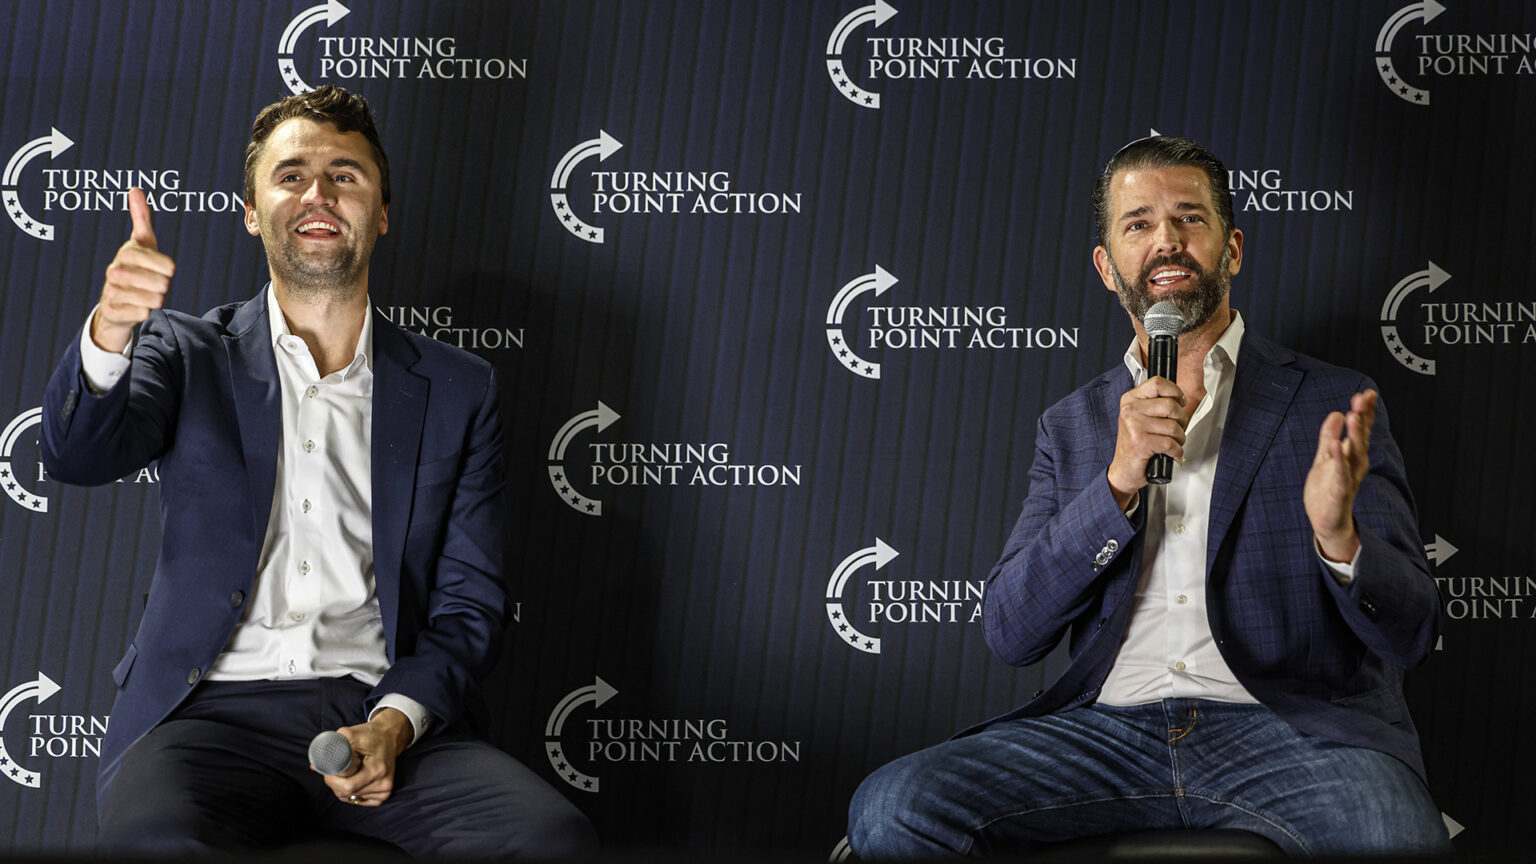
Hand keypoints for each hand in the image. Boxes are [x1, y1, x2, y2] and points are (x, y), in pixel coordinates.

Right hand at [92, 187, 172, 352]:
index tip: (166, 269)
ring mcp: (111, 292)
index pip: (162, 263)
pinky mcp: (111, 311)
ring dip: (154, 300)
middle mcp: (115, 271)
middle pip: (161, 284)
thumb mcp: (142, 244)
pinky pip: (142, 314)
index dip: (166, 267)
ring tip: (145, 295)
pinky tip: (135, 307)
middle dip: (162, 287)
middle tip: (153, 285)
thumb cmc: (135, 268)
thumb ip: (141, 218)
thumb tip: (135, 189)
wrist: (114, 301)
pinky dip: (143, 313)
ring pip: (153, 300)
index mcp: (127, 253)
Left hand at [317, 708, 413, 806]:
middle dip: (334, 782)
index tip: (327, 768)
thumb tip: (314, 766)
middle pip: (346, 793)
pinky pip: (356, 800)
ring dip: (341, 787)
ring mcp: (385, 791)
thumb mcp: (351, 734)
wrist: (390, 737)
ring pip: (349, 798)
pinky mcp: (383, 795)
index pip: (347, 786)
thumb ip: (331, 746)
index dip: (332, 778)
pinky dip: (350, 792)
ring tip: (348, 770)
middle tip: (334, 768)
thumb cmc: (370, 735)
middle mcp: (384, 783)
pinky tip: (354, 779)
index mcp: (378, 769)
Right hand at [1106, 376, 1187, 508]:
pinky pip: (1171, 443)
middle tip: (1178, 428)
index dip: (1175, 391)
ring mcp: (1134, 426)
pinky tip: (1172, 453)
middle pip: (1170, 405)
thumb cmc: (1134, 444)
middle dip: (1182, 419)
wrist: (1123, 469)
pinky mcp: (1141, 443)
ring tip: (1173, 443)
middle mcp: (1130, 411)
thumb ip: (1155, 404)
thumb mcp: (1140, 417)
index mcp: (1130, 400)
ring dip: (1180, 438)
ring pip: (1173, 426)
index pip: (1157, 383)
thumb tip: (1179, 398)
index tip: (1180, 400)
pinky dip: (1177, 451)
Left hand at [1305, 390, 1375, 562]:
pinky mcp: (1340, 493)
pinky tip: (1337, 445)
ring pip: (1355, 454)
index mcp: (1352, 455)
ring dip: (1355, 435)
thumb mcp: (1324, 458)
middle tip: (1363, 398)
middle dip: (1363, 418)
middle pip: (1361, 438)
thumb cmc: (1327, 490)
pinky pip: (1341, 474)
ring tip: (1354, 415)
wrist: (1326, 522)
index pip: (1361, 430)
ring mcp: (1349, 478)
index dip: (1365, 412)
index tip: (1367, 393)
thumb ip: (1328, 436)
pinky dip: (1339, 460)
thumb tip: (1337, 413)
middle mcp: (1355, 465)